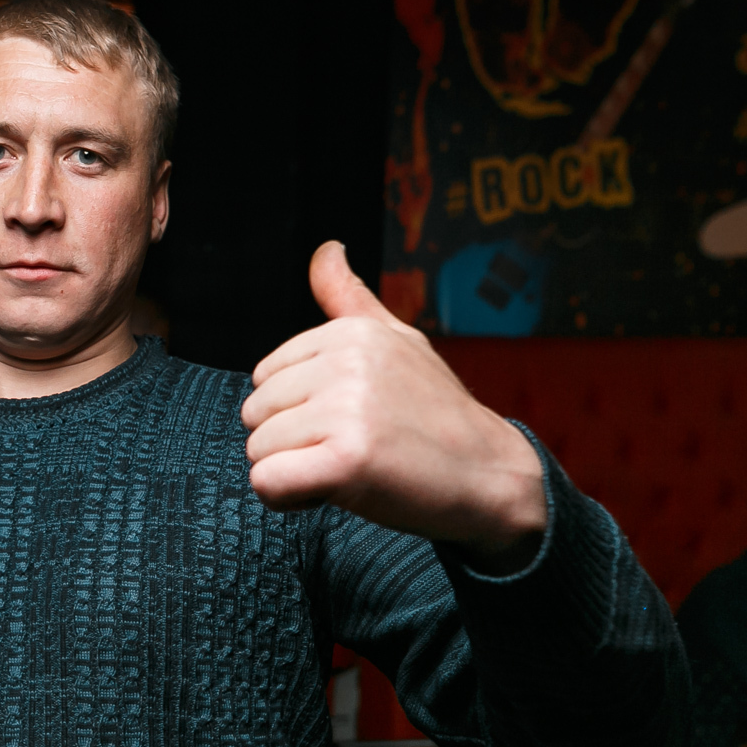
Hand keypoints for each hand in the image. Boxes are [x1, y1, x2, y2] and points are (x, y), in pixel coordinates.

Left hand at [241, 242, 546, 570]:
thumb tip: (326, 249)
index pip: (265, 378)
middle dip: (289, 443)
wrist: (491, 477)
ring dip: (293, 472)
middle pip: (256, 415)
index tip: (344, 421)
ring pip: (259, 451)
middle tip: (349, 447)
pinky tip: (330, 492)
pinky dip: (287, 497)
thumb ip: (349, 299)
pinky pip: (268, 483)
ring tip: (349, 468)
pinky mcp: (347, 460)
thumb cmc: (436, 415)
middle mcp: (347, 364)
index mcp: (350, 333)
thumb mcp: (398, 341)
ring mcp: (347, 410)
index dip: (295, 411)